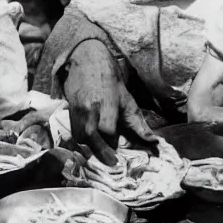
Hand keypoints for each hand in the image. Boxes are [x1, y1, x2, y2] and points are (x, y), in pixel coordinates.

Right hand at [62, 42, 156, 164]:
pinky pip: (72, 132)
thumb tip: (154, 142)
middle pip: (90, 136)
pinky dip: (80, 141)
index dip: (112, 141)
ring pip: (79, 136)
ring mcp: (76, 109)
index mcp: (106, 102)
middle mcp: (89, 107)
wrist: (85, 60)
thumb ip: (138, 123)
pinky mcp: (68, 111)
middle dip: (100, 152)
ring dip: (88, 148)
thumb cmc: (109, 80)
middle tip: (110, 162)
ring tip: (99, 155)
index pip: (107, 129)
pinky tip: (89, 145)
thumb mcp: (127, 99)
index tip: (117, 147)